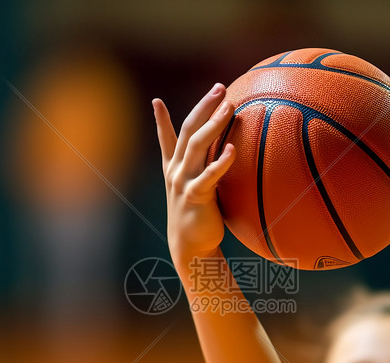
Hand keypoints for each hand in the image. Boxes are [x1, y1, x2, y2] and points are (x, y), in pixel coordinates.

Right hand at [153, 83, 235, 272]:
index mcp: (174, 169)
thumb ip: (203, 172)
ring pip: (196, 146)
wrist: (190, 247)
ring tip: (229, 107)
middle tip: (219, 88)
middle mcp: (176, 171)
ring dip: (213, 124)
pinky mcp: (195, 197)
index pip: (167, 139)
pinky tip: (233, 149)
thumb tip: (223, 157)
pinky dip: (220, 162)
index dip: (161, 120)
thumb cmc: (197, 218)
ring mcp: (183, 182)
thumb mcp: (195, 190)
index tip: (156, 101)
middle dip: (203, 107)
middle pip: (188, 131)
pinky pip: (208, 176)